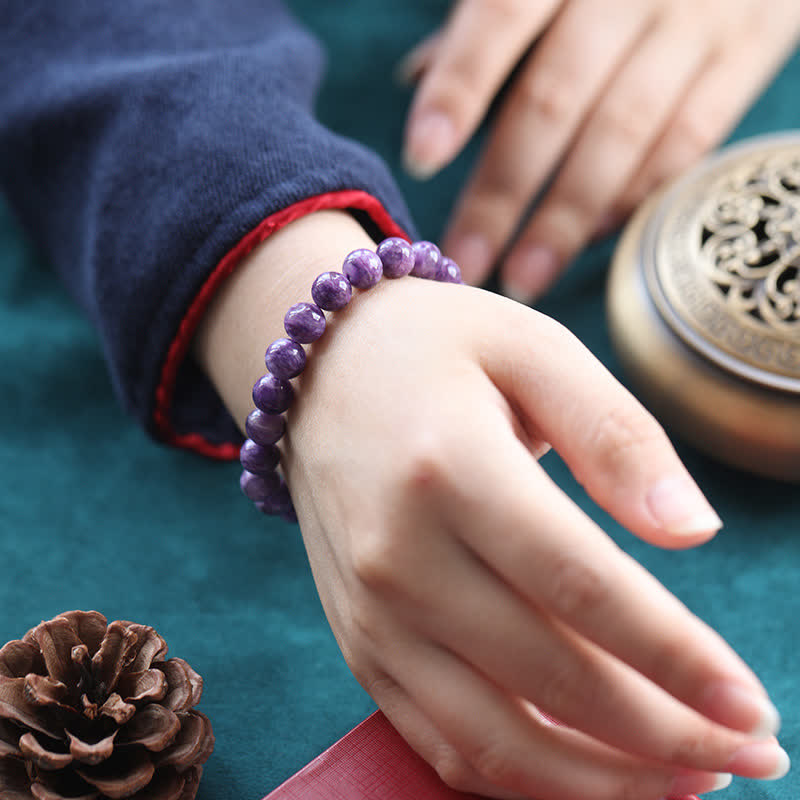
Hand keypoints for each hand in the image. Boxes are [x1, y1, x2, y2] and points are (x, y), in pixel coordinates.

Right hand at [195, 212, 787, 799]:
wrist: (321, 372)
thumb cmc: (435, 350)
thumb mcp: (533, 351)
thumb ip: (616, 436)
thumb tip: (695, 530)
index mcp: (450, 468)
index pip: (581, 587)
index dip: (676, 658)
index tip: (750, 707)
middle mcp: (399, 553)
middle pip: (547, 676)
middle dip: (664, 735)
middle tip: (748, 752)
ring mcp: (370, 609)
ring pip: (492, 739)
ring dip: (599, 782)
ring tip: (684, 781)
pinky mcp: (358, 639)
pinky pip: (439, 741)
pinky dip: (521, 778)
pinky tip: (586, 772)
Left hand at [402, 0, 799, 300]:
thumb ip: (493, 16)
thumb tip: (416, 76)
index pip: (500, 18)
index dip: (459, 90)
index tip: (421, 159)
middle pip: (553, 99)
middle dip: (502, 192)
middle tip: (464, 262)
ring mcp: (696, 20)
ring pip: (622, 133)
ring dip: (566, 218)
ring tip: (523, 278)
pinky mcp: (747, 55)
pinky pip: (686, 141)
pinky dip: (634, 196)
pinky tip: (589, 241)